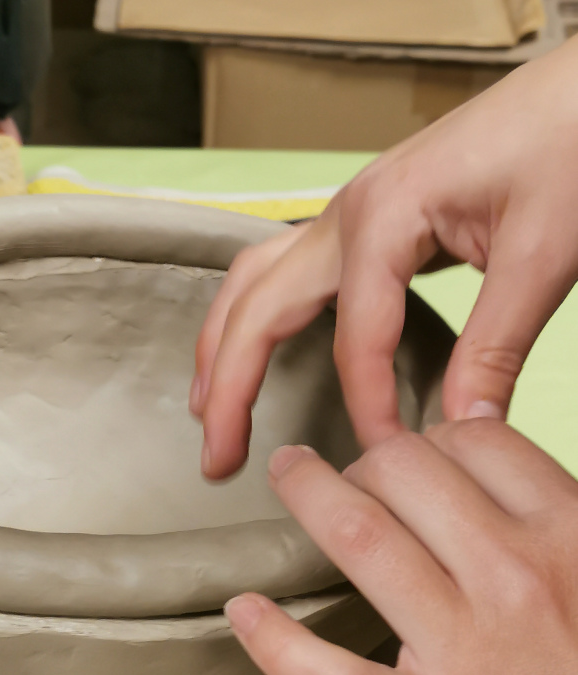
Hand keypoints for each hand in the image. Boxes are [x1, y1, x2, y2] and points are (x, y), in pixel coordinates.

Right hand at [191, 37, 577, 478]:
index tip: (383, 456)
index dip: (365, 405)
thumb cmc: (566, 142)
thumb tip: (463, 427)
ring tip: (206, 408)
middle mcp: (345, 214)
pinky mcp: (359, 223)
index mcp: (383, 216)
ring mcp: (344, 215)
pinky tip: (250, 346)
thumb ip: (497, 344)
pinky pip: (279, 273)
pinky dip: (250, 318)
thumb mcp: (544, 250)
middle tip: (217, 460)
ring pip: (252, 284)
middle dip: (230, 388)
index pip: (355, 338)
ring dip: (222, 348)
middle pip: (257, 309)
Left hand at [226, 419, 577, 674]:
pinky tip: (244, 611)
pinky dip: (277, 641)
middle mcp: (515, 579)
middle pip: (405, 467)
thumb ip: (549, 524)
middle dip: (362, 459)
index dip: (429, 435)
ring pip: (361, 536)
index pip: (474, 439)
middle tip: (350, 476)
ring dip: (308, 493)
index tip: (408, 455)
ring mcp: (467, 651)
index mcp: (568, 537)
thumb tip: (487, 470)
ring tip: (287, 475)